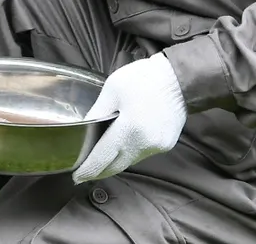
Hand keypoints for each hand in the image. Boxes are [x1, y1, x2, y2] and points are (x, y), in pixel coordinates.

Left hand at [72, 52, 186, 183]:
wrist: (179, 79)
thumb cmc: (143, 79)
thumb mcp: (112, 90)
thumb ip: (97, 112)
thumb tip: (83, 130)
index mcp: (129, 130)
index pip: (103, 158)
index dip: (88, 170)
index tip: (76, 177)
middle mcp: (144, 144)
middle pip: (116, 166)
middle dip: (99, 171)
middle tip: (84, 173)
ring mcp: (157, 147)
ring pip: (129, 161)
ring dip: (115, 162)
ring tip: (100, 159)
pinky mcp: (166, 145)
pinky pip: (142, 154)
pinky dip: (130, 152)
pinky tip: (122, 145)